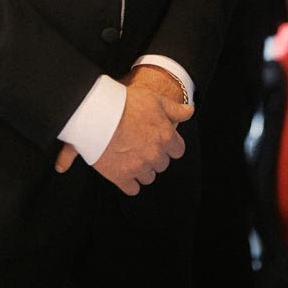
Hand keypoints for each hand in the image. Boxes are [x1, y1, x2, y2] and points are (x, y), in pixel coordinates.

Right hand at [53, 68, 192, 184]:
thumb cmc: (125, 102)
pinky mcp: (121, 176)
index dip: (168, 144)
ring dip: (142, 169)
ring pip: (148, 176)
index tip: (158, 139)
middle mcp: (155, 155)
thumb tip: (190, 112)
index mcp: (166, 137)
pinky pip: (132, 188)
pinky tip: (123, 170)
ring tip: (129, 155)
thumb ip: (174, 109)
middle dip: (154, 155)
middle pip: (162, 164)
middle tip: (140, 144)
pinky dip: (129, 182)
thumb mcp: (154, 99)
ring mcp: (138, 167)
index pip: (177, 150)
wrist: (97, 112)